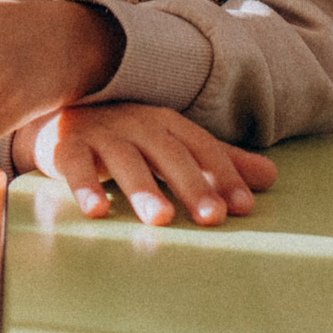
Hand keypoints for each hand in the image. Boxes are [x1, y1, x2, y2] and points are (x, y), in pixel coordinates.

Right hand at [18, 103, 276, 226]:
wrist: (60, 113)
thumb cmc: (128, 137)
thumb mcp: (173, 145)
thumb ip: (218, 162)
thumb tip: (272, 177)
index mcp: (167, 124)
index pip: (202, 148)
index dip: (224, 175)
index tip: (243, 208)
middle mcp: (137, 124)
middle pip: (168, 153)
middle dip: (191, 185)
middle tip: (211, 217)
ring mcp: (101, 134)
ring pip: (125, 160)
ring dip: (143, 188)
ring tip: (160, 218)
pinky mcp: (66, 147)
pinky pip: (75, 166)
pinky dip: (85, 187)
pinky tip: (97, 212)